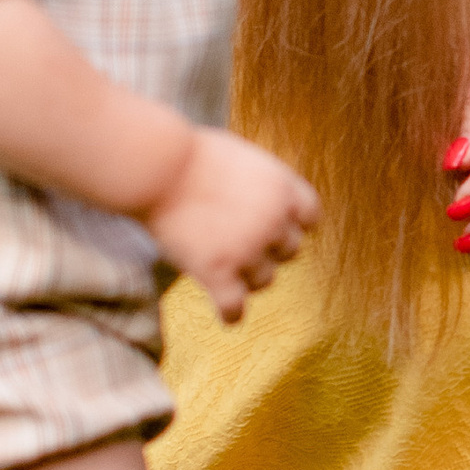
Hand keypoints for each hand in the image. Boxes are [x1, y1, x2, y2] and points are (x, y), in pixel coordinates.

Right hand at [143, 127, 317, 321]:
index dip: (292, 224)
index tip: (275, 227)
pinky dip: (231, 313)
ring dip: (247, 277)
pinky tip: (225, 312)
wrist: (159, 167)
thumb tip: (261, 201)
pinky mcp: (218, 273)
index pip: (310, 218)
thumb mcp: (242, 157)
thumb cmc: (191, 155)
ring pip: (264, 281)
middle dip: (268, 249)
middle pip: (289, 252)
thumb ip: (260, 183)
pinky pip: (234, 308)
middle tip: (239, 244)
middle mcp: (273, 221)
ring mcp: (247, 250)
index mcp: (283, 188)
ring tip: (224, 267)